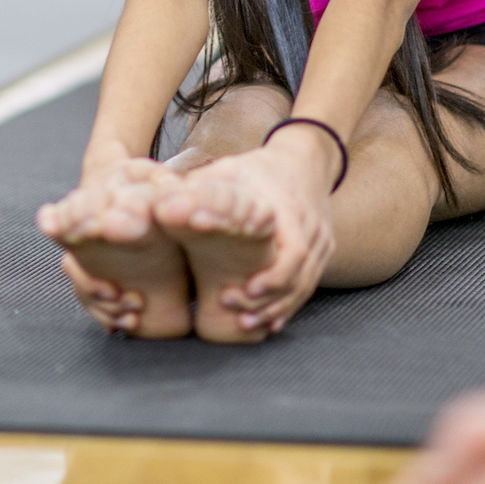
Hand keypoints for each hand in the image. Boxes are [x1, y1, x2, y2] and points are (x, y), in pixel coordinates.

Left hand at [158, 139, 338, 334]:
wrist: (305, 159)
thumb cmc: (259, 168)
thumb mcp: (230, 169)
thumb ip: (199, 184)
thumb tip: (160, 199)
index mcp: (290, 212)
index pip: (292, 253)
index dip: (272, 277)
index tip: (245, 292)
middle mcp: (311, 230)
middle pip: (297, 278)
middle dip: (268, 301)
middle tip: (237, 316)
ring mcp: (322, 243)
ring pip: (305, 287)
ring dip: (278, 309)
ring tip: (247, 324)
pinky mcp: (323, 252)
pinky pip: (309, 285)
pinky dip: (290, 305)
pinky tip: (270, 322)